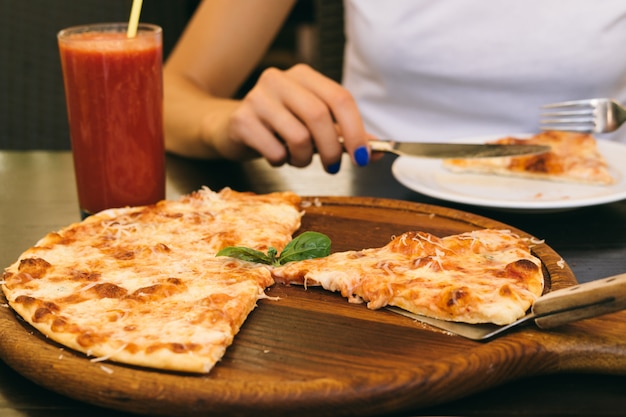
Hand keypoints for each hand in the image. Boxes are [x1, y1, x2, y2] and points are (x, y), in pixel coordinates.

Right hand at [227, 64, 370, 172]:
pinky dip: (281, 161)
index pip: (340, 98)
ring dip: (303, 159)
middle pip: (320, 117)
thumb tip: (375, 151)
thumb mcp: (313, 126)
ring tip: (296, 158)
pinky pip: (274, 151)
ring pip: (298, 137)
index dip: (356, 131)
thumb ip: (344, 135)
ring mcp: (257, 97)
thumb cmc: (278, 127)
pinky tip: (275, 155)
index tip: (362, 157)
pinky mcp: (241, 120)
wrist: (229, 127)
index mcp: (303, 75)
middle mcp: (279, 80)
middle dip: (332, 150)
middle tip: (332, 167)